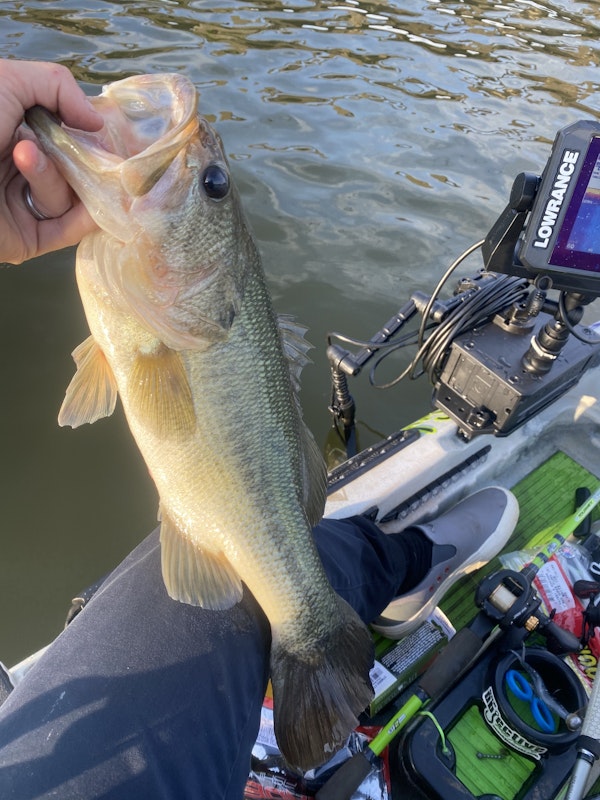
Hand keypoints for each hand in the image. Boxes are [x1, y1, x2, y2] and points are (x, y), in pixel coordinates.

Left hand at [0, 59, 102, 264]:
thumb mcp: (7, 81)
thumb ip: (57, 86)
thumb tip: (97, 121)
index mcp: (14, 131)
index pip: (68, 137)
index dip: (92, 136)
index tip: (114, 136)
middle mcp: (19, 168)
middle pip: (74, 170)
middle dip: (81, 159)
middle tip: (85, 151)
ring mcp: (21, 205)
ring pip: (67, 198)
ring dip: (53, 177)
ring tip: (22, 154)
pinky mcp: (24, 238)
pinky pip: (65, 232)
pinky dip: (82, 220)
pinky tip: (90, 208)